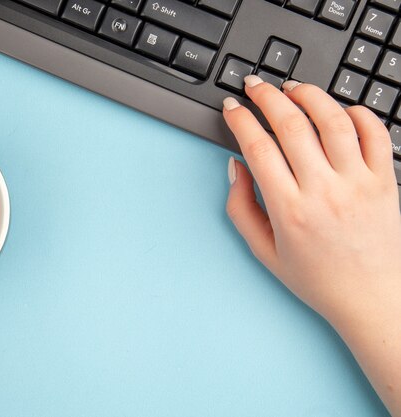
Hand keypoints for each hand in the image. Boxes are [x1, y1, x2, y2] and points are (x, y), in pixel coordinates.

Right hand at [222, 76, 400, 415]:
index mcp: (290, 210)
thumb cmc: (318, 278)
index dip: (240, 120)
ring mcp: (359, 183)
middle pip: (291, 125)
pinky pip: (375, 133)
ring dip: (308, 95)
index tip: (233, 108)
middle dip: (266, 96)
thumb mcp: (264, 251)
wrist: (372, 297)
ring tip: (293, 87)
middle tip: (255, 86)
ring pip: (333, 120)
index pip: (258, 147)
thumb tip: (236, 166)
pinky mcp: (386, 181)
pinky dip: (357, 112)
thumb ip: (241, 208)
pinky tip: (339, 109)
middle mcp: (325, 192)